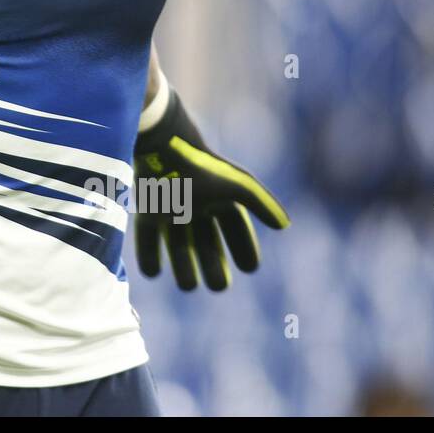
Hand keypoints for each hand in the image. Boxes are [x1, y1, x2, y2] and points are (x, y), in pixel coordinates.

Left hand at [132, 88, 289, 290]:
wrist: (162, 145)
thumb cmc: (202, 166)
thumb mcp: (237, 184)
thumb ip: (261, 203)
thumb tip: (285, 224)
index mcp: (218, 197)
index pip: (236, 227)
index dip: (244, 247)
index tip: (251, 268)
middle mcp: (195, 205)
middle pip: (206, 241)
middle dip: (214, 264)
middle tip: (220, 286)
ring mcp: (170, 207)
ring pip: (178, 243)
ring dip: (182, 265)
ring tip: (189, 286)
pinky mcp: (148, 208)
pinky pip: (148, 236)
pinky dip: (149, 255)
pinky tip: (154, 273)